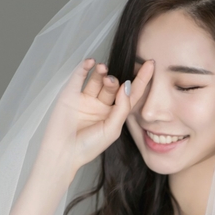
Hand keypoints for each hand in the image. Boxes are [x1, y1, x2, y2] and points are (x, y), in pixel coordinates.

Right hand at [39, 57, 153, 177]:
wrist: (63, 153)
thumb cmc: (89, 146)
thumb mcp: (112, 129)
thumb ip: (122, 108)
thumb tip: (127, 85)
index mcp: (113, 115)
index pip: (130, 94)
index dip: (141, 79)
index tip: (151, 63)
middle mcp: (101, 105)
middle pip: (113, 86)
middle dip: (114, 81)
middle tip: (111, 81)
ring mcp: (86, 99)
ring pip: (97, 80)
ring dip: (101, 71)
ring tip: (103, 69)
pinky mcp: (70, 94)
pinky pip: (79, 77)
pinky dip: (84, 67)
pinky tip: (90, 62)